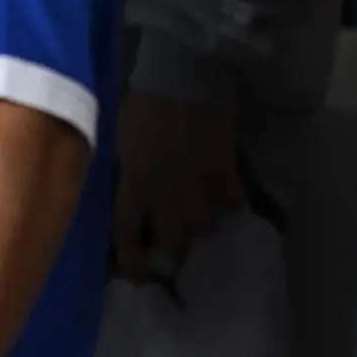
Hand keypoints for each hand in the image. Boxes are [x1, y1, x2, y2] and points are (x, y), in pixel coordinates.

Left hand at [113, 92, 246, 282]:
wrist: (182, 81)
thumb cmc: (144, 107)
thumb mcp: (123, 144)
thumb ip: (130, 174)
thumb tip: (132, 191)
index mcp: (133, 185)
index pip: (127, 234)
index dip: (133, 260)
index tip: (139, 275)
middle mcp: (163, 196)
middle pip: (174, 242)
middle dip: (176, 244)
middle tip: (179, 236)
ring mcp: (197, 189)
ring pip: (205, 227)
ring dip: (203, 222)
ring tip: (204, 210)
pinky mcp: (225, 175)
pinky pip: (232, 203)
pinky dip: (230, 200)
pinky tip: (227, 190)